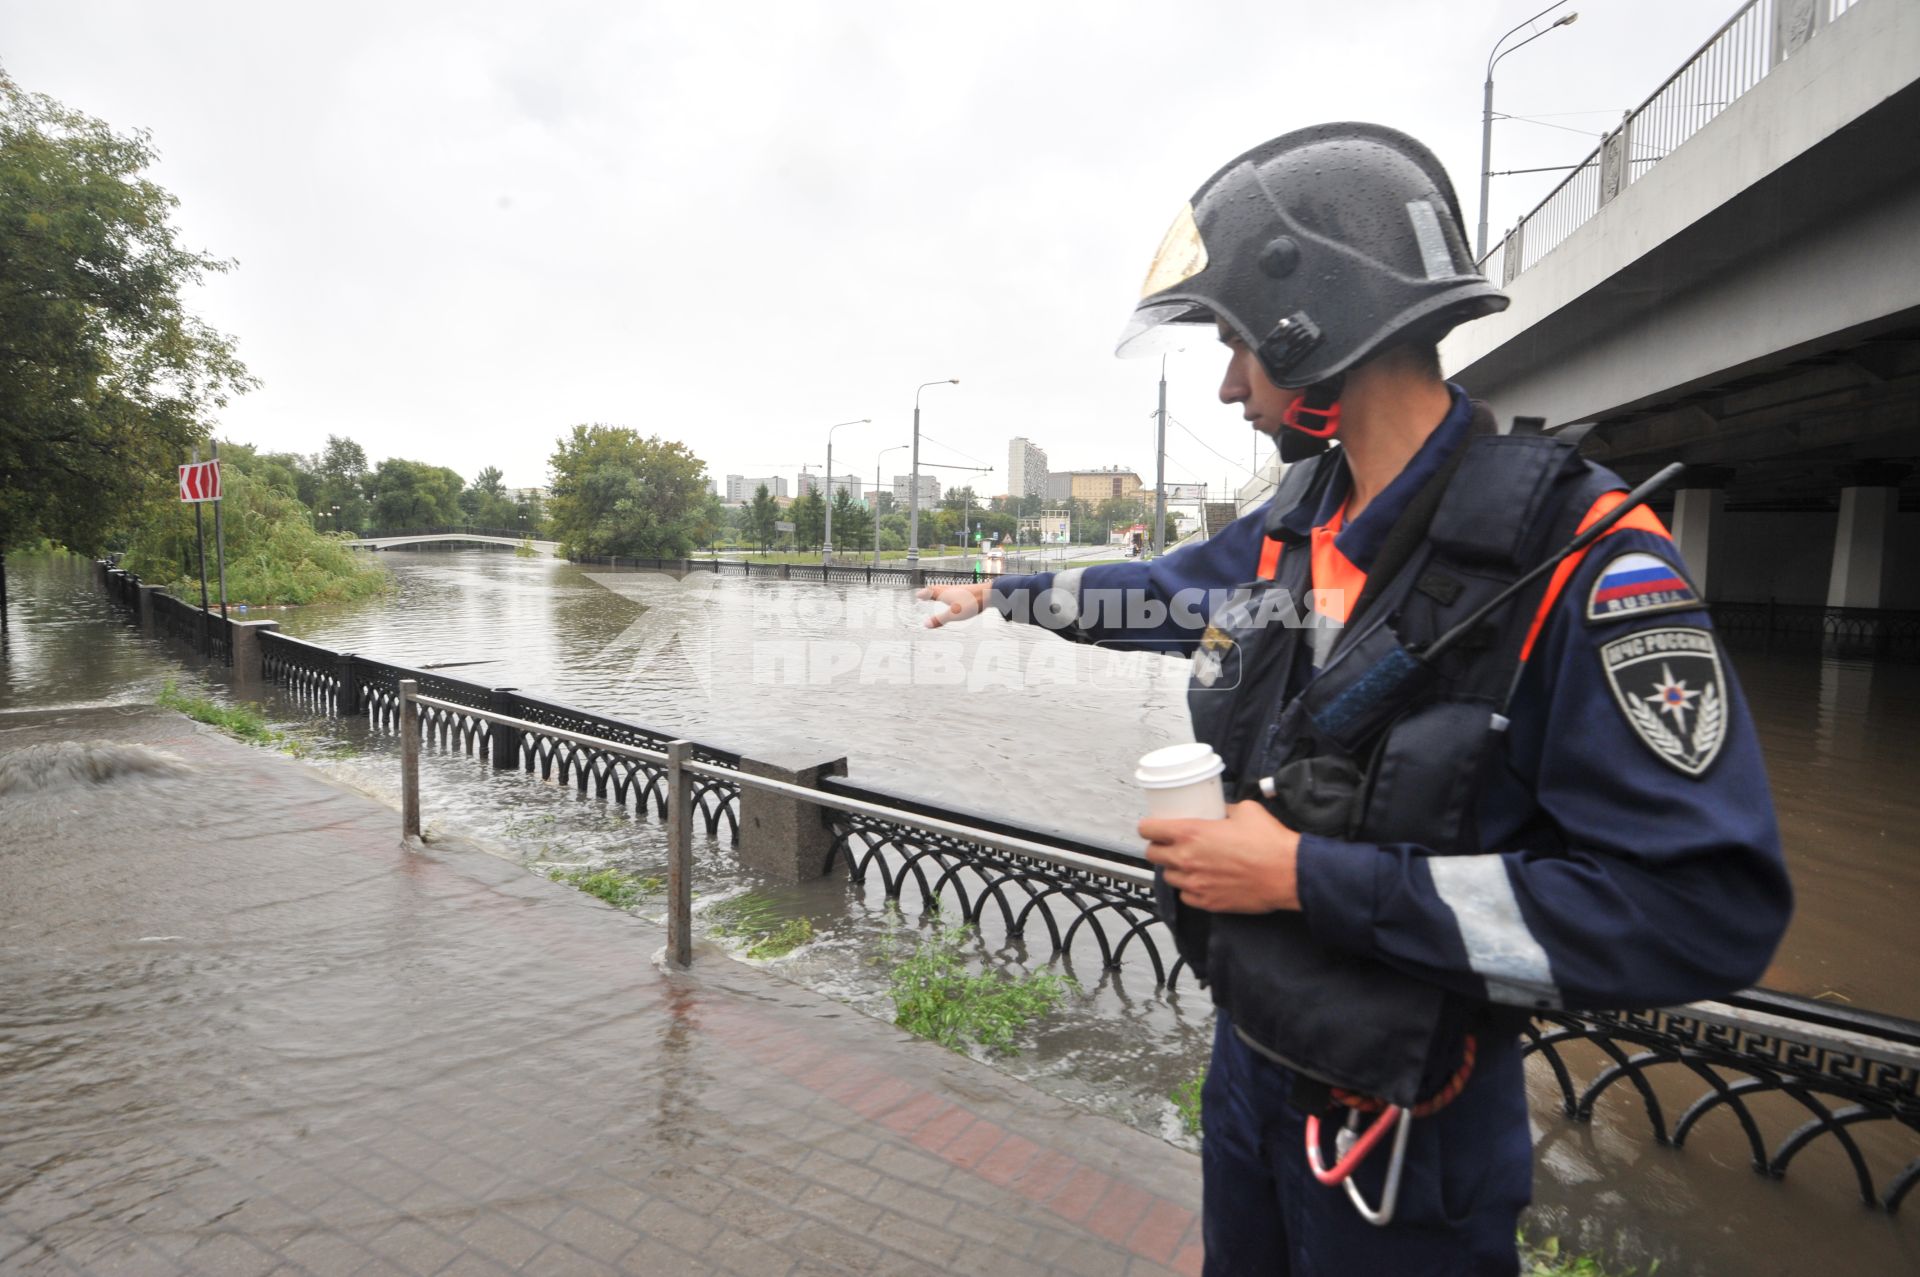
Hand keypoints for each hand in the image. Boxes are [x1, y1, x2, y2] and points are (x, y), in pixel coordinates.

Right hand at [917, 582, 989, 628]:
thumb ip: (940, 620)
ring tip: (939, 594)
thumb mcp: (954, 615)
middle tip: (925, 593)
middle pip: (938, 589)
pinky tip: (958, 596)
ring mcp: (961, 589)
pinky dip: (951, 594)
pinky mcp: (969, 591)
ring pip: (947, 589)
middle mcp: (952, 589)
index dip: (924, 594)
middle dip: (930, 592)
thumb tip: (925, 624)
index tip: (918, 595)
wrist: (990, 593)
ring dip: (940, 592)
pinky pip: (956, 592)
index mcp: (945, 594)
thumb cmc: (971, 603)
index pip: (931, 592)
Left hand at [1141, 801, 1301, 912]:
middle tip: (1170, 844)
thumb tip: (1219, 810)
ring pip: (1168, 877)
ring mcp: (1195, 884)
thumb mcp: (1245, 810)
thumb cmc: (1269, 843)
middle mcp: (1187, 859)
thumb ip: (1224, 809)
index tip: (1151, 827)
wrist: (1289, 874)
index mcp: (1191, 833)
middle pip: (1152, 855)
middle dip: (1158, 848)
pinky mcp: (1208, 902)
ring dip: (1174, 869)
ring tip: (1189, 863)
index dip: (1147, 827)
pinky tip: (1201, 881)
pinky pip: (1186, 896)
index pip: (1148, 830)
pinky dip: (1190, 889)